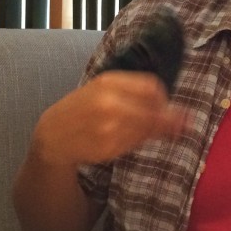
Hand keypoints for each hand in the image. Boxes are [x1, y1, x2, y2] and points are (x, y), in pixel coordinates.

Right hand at [32, 70, 188, 165]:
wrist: (53, 134)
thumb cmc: (82, 108)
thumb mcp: (102, 89)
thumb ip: (134, 92)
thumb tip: (173, 104)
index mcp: (108, 82)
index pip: (152, 87)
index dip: (163, 98)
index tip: (164, 104)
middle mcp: (109, 103)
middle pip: (154, 110)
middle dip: (169, 119)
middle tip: (177, 124)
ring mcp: (109, 127)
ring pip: (148, 129)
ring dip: (157, 131)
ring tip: (149, 130)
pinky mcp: (109, 148)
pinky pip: (137, 143)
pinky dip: (141, 140)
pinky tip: (133, 138)